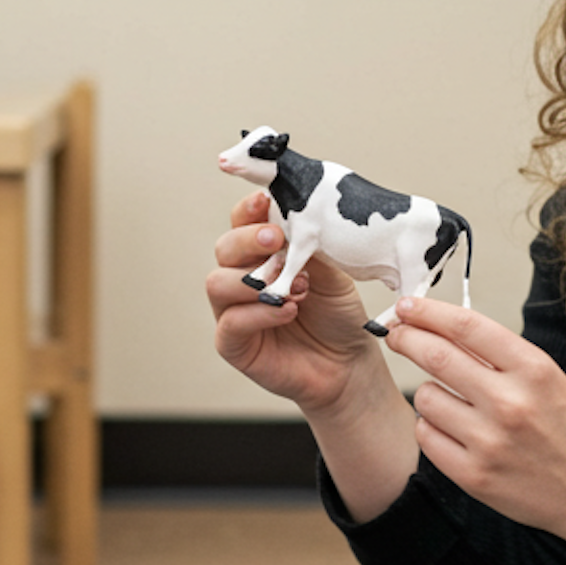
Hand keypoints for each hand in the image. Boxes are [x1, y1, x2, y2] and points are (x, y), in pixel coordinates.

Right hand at [206, 191, 384, 416]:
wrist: (348, 364)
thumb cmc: (336, 315)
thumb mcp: (330, 272)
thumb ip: (307, 247)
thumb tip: (293, 218)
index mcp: (262, 254)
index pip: (243, 223)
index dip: (249, 210)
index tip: (266, 200)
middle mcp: (241, 278)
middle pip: (224, 248)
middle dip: (249, 239)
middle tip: (278, 240)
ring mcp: (233, 311)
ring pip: (217, 282)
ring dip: (254, 279)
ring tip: (295, 286)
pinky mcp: (234, 344)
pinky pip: (231, 322)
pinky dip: (259, 314)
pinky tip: (288, 311)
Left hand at [386, 297, 565, 564]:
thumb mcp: (549, 380)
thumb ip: (499, 356)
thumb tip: (441, 327)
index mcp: (535, 370)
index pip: (467, 326)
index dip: (428, 311)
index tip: (407, 305)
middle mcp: (511, 403)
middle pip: (436, 356)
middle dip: (407, 339)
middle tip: (397, 334)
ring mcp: (490, 442)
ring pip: (425, 398)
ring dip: (428, 392)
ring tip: (451, 400)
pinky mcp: (474, 476)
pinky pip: (426, 437)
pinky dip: (431, 427)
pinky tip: (452, 429)